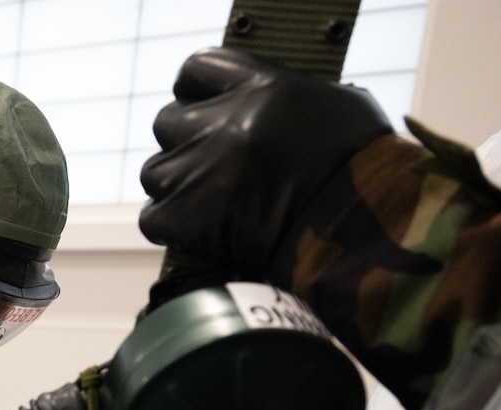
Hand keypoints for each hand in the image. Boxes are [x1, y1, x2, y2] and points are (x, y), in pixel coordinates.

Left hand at [139, 47, 392, 278]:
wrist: (357, 235)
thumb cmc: (361, 171)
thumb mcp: (336, 106)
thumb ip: (286, 98)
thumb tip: (266, 106)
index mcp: (261, 87)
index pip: (196, 70)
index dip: (196, 92)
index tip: (203, 109)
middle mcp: (222, 123)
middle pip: (167, 122)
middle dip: (185, 143)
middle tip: (215, 166)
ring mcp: (199, 170)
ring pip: (155, 172)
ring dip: (176, 186)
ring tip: (211, 203)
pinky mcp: (185, 217)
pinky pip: (152, 217)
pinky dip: (171, 225)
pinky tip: (199, 230)